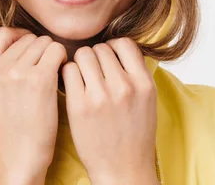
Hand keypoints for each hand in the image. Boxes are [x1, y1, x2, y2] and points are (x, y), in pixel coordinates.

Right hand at [0, 27, 67, 183]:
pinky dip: (63, 59)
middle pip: (28, 38)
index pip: (4, 33)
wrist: (18, 157)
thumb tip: (21, 43)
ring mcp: (16, 72)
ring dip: (53, 54)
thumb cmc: (10, 128)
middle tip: (46, 68)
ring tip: (54, 73)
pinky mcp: (39, 79)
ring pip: (44, 42)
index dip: (21, 37)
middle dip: (40, 49)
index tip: (32, 50)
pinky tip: (62, 74)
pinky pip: (57, 51)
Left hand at [61, 37, 158, 183]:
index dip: (113, 47)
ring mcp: (100, 96)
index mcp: (144, 84)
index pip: (125, 43)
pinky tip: (73, 86)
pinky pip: (69, 71)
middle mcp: (124, 87)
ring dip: (80, 63)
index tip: (108, 57)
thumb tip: (117, 47)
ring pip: (83, 55)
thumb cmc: (134, 135)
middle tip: (93, 73)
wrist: (122, 170)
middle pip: (100, 48)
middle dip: (95, 57)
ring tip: (83, 79)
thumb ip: (135, 73)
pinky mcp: (79, 105)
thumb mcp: (146, 100)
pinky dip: (68, 74)